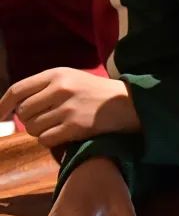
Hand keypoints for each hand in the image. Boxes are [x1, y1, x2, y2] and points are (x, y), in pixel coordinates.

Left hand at [0, 68, 140, 146]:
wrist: (129, 104)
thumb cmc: (98, 93)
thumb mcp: (72, 79)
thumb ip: (46, 87)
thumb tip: (17, 105)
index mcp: (56, 74)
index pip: (17, 90)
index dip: (2, 105)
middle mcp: (60, 89)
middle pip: (23, 112)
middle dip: (28, 121)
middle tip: (44, 121)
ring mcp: (68, 108)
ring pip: (33, 128)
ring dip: (40, 132)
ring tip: (56, 128)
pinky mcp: (76, 126)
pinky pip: (46, 139)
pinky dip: (50, 141)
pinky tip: (63, 136)